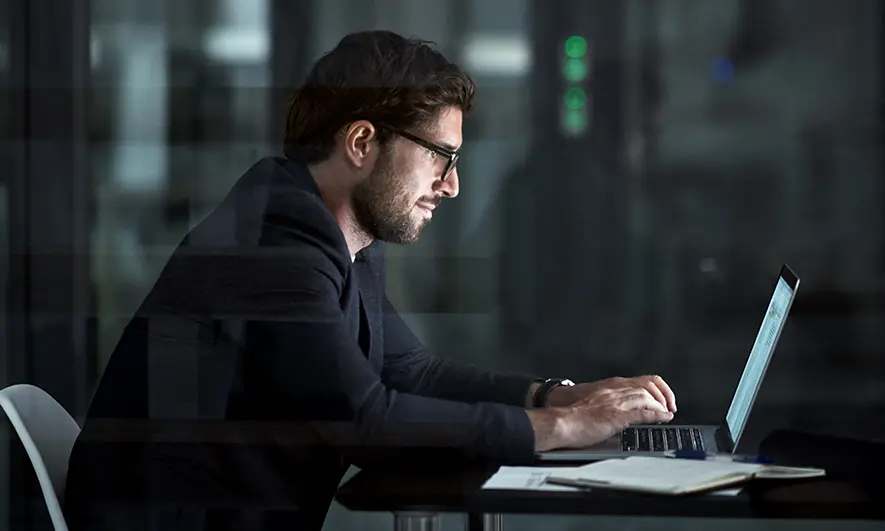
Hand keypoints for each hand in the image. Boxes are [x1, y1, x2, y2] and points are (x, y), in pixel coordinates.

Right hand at [546, 375, 676, 412]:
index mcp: (610, 386)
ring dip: (661, 405)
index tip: (663, 399)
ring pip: (648, 397)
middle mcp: (615, 390)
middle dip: (663, 396)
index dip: (657, 389)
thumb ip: (610, 403)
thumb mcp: (595, 403)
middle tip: (669, 407)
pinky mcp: (616, 416)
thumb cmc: (573, 416)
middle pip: (648, 385)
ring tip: (667, 414)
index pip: (642, 380)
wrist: (562, 422)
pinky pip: (643, 413)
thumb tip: (624, 413)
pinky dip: (657, 415)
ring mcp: (616, 402)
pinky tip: (663, 418)